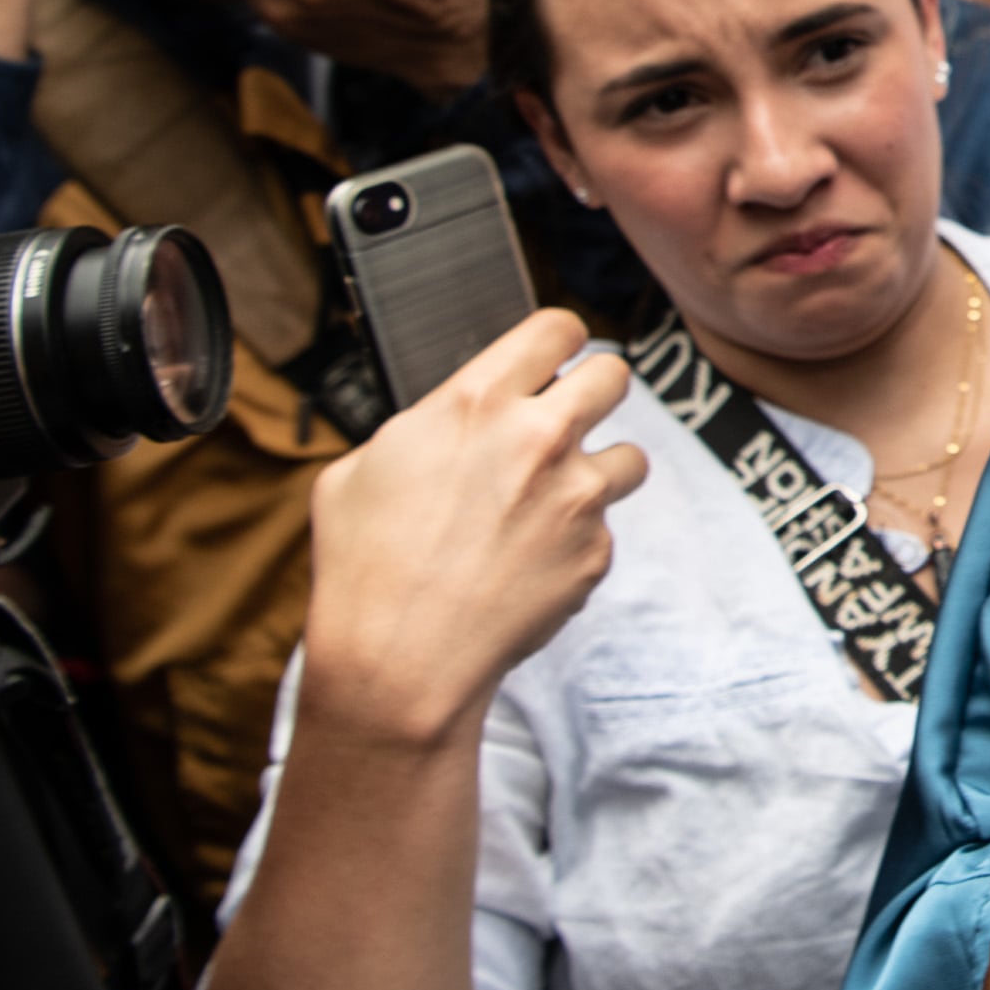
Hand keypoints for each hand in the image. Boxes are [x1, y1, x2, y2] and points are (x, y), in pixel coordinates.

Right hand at [300, 311, 644, 746]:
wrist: (398, 661)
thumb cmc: (364, 565)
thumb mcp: (360, 467)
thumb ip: (426, 426)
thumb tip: (454, 418)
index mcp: (478, 402)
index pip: (557, 327)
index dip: (557, 341)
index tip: (553, 358)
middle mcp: (539, 438)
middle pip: (614, 375)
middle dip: (593, 393)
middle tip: (566, 419)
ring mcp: (577, 497)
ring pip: (630, 456)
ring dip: (596, 473)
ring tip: (548, 503)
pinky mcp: (596, 552)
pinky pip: (602, 530)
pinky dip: (575, 543)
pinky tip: (527, 566)